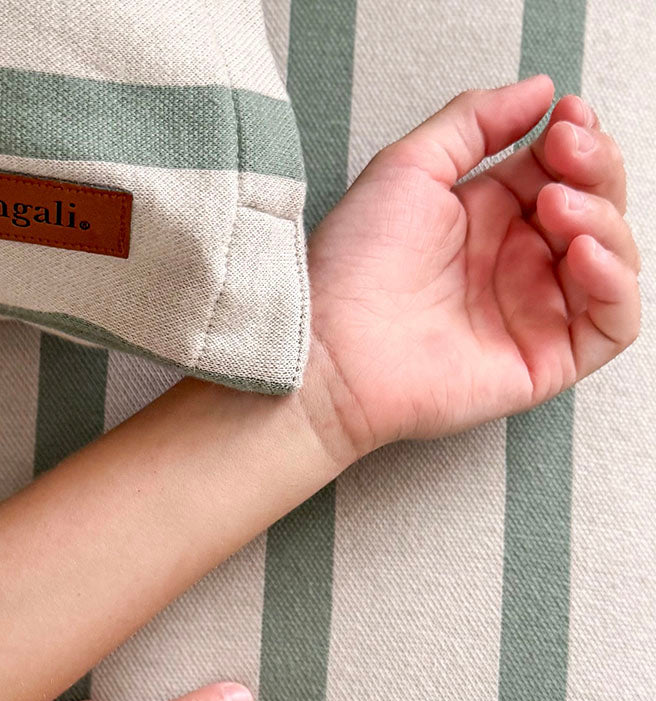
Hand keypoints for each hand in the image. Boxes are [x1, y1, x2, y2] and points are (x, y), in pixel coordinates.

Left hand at [300, 75, 640, 458]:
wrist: (327, 349)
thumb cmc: (350, 268)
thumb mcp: (409, 167)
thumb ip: (474, 122)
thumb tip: (538, 92)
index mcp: (486, 220)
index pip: (563, 171)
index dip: (578, 140)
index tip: (565, 117)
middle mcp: (513, 266)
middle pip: (596, 208)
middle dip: (597, 169)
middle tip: (565, 155)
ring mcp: (532, 315)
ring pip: (613, 260)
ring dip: (603, 219)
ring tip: (559, 205)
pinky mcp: (542, 363)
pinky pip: (614, 325)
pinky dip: (616, 283)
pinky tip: (582, 253)